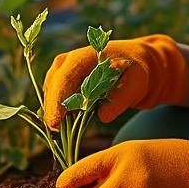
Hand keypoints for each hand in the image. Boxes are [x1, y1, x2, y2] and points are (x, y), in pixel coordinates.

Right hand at [41, 34, 187, 129]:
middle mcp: (69, 61)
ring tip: (62, 129)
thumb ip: (119, 100)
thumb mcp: (135, 84)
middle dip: (52, 109)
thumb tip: (102, 117)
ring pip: (51, 93)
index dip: (57, 101)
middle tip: (55, 132)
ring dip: (55, 111)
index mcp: (85, 56)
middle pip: (53, 86)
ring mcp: (64, 71)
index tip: (54, 122)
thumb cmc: (136, 72)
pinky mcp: (65, 82)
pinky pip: (56, 97)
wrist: (137, 66)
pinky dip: (59, 110)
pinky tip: (66, 124)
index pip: (65, 78)